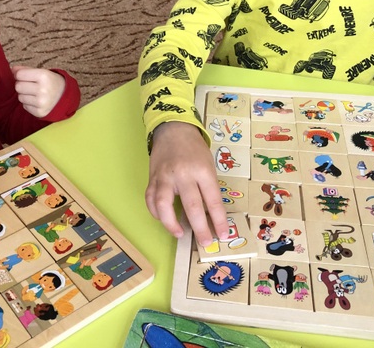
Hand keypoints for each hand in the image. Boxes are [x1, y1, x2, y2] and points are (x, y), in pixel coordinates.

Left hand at [12, 66, 65, 117]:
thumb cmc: (52, 82)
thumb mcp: (42, 72)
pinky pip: (24, 106)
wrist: (66, 96)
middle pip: (18, 86)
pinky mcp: (39, 112)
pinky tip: (37, 101)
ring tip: (35, 94)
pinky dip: (28, 103)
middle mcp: (42, 89)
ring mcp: (41, 102)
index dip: (20, 75)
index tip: (25, 76)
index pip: (19, 75)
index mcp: (43, 76)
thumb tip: (12, 69)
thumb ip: (26, 70)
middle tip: (31, 85)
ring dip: (25, 95)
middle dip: (22, 85)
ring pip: (20, 97)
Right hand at [146, 121, 228, 246]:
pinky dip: (156, 212)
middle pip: (191, 206)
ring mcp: (165, 176)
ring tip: (180, 233)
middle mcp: (183, 174)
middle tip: (205, 242)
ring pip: (163, 204)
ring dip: (171, 224)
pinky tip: (163, 219)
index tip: (223, 235)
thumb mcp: (208, 166)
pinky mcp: (152, 178)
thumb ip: (208, 189)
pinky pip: (150, 199)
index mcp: (202, 170)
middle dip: (200, 228)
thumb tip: (210, 217)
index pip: (212, 200)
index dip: (219, 220)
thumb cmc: (195, 149)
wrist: (173, 130)